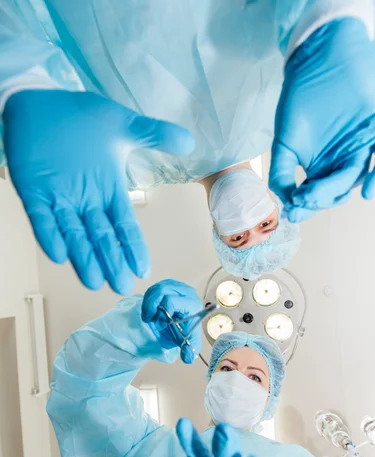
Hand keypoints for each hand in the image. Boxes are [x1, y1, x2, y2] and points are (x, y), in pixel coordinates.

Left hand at [4, 90, 194, 292]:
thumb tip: (189, 142)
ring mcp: (59, 198)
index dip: (133, 246)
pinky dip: (49, 234)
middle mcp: (86, 199)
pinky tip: (59, 253)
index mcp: (108, 188)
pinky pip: (41, 218)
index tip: (143, 269)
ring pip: (73, 234)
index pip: (124, 224)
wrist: (39, 100)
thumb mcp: (121, 124)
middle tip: (120, 286)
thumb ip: (154, 134)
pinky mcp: (33, 191)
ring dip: (83, 257)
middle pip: (101, 237)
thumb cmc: (80, 114)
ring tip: (94, 281)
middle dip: (111, 261)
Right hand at [142, 279, 202, 363]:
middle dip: (151, 306)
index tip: (161, 325)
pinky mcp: (168, 284)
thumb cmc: (186, 331)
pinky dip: (148, 299)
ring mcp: (176, 286)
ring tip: (148, 316)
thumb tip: (187, 357)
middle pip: (162, 291)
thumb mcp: (189, 342)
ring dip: (148, 303)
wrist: (184, 324)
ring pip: (156, 288)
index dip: (162, 314)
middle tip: (148, 319)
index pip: (171, 301)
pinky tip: (149, 310)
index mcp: (192, 304)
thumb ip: (189, 352)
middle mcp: (186, 291)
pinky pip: (154, 288)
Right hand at [269, 18, 374, 222]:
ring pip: (356, 176)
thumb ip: (280, 171)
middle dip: (318, 198)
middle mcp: (344, 159)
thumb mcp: (282, 141)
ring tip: (316, 194)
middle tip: (302, 198)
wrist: (318, 56)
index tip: (292, 210)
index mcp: (323, 165)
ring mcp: (364, 144)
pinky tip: (368, 192)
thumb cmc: (300, 96)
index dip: (305, 206)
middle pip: (336, 190)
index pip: (317, 195)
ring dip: (338, 190)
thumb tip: (282, 201)